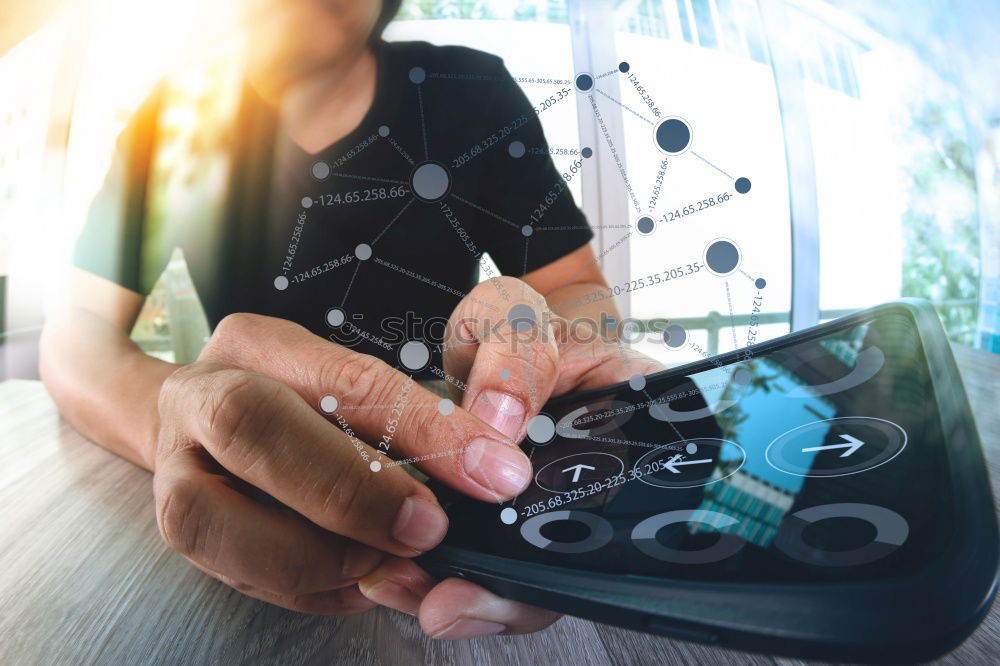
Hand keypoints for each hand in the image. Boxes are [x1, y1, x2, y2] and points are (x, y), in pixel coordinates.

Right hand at [152, 313, 534, 613]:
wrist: (208, 422)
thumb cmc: (304, 403)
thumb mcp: (360, 384)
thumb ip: (421, 418)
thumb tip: (492, 467)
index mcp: (260, 344)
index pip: (347, 377)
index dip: (424, 427)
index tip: (492, 472)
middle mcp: (201, 397)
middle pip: (250, 424)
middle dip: (348, 488)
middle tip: (426, 528)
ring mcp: (172, 467)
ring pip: (210, 515)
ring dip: (313, 555)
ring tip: (384, 565)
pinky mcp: (176, 528)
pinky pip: (230, 571)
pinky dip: (306, 589)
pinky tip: (360, 584)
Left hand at [359, 277, 663, 636]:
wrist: (491, 340)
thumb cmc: (520, 324)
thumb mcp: (518, 315)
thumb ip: (517, 355)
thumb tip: (504, 419)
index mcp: (641, 422)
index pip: (637, 505)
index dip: (581, 552)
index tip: (515, 565)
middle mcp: (607, 477)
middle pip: (579, 561)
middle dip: (511, 592)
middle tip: (449, 600)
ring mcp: (558, 503)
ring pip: (532, 574)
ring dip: (475, 590)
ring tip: (418, 591)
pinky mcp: (507, 517)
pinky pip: (491, 559)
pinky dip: (451, 572)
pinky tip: (410, 576)